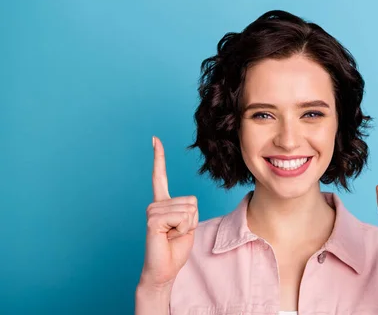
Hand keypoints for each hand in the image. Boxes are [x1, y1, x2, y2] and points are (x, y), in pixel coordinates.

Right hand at [138, 136, 198, 289]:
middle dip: (192, 220)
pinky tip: (168, 237)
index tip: (154, 139)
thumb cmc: (176, 249)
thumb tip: (190, 203)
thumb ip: (189, 209)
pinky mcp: (153, 219)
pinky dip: (182, 230)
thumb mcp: (188, 224)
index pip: (160, 175)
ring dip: (187, 226)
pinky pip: (181, 217)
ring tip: (172, 236)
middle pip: (192, 201)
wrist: (164, 270)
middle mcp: (155, 203)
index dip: (158, 157)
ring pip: (189, 210)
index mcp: (163, 202)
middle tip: (176, 233)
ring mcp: (152, 210)